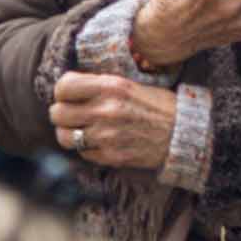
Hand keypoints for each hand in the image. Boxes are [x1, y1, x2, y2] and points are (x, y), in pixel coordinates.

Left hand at [48, 69, 179, 172]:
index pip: (63, 87)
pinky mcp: (110, 156)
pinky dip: (86, 148)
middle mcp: (105, 110)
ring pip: (64, 137)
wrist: (183, 133)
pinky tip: (98, 142)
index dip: (62, 92)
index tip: (68, 95)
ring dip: (69, 133)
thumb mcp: (128, 84)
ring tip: (80, 130)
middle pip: (57, 113)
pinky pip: (82, 153)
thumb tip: (69, 89)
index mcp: (109, 86)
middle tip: (72, 114)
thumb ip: (98, 86)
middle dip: (62, 113)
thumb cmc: (156, 105)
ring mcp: (106, 136)